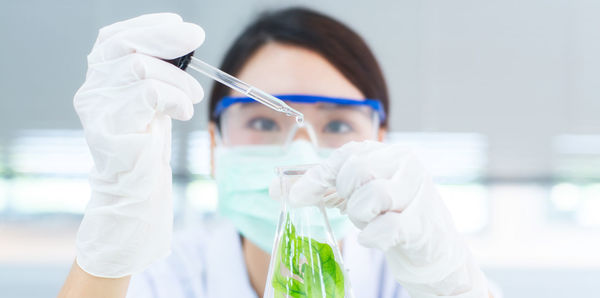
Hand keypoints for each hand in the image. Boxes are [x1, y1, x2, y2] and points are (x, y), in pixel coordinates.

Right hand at [73, 13, 204, 277]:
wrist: (134, 189)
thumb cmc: (146, 142)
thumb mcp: (153, 98)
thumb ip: (156, 71)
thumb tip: (183, 38)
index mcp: (100, 78)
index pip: (114, 38)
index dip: (146, 26)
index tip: (179, 25)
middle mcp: (92, 89)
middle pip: (124, 46)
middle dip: (165, 39)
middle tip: (196, 37)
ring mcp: (97, 109)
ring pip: (140, 71)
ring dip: (178, 80)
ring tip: (192, 97)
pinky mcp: (109, 129)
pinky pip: (148, 96)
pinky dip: (175, 98)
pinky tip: (184, 111)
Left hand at [286, 141, 489, 296]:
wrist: (433, 252)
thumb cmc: (390, 217)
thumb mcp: (354, 197)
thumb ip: (320, 189)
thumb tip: (276, 188)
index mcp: (389, 153)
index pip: (346, 155)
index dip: (318, 176)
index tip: (296, 196)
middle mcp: (407, 164)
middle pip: (357, 171)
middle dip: (348, 197)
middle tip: (358, 210)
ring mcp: (419, 192)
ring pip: (372, 196)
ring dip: (362, 217)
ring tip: (373, 222)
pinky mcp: (423, 223)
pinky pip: (385, 227)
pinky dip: (373, 237)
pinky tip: (377, 238)